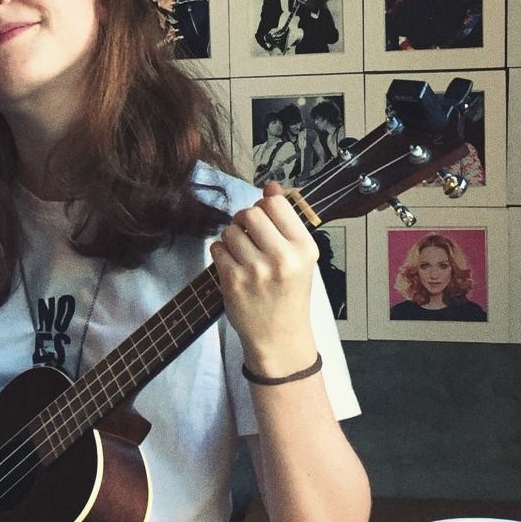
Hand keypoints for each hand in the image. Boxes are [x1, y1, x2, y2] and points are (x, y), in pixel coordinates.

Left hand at [210, 183, 318, 373]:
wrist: (279, 336)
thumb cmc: (289, 292)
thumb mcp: (298, 256)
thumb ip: (285, 221)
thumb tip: (270, 186)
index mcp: (304, 247)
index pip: (275, 204)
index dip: (264, 208)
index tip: (264, 222)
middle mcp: (282, 257)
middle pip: (249, 213)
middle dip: (244, 221)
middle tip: (249, 237)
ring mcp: (257, 270)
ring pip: (230, 231)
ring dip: (231, 238)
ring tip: (242, 255)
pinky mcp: (234, 282)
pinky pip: (216, 249)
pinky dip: (221, 253)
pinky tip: (233, 266)